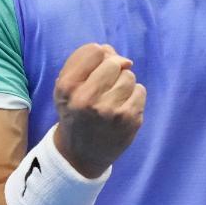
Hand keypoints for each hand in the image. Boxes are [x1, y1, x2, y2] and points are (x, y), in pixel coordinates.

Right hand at [52, 43, 146, 178]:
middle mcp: (87, 99)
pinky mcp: (129, 120)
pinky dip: (134, 96)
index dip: (100, 55)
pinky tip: (123, 107)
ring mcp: (110, 111)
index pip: (94, 50)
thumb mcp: (65, 87)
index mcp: (68, 87)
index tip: (99, 67)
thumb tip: (110, 49)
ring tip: (113, 98)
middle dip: (114, 68)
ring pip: (129, 76)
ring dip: (124, 83)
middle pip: (114, 62)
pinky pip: (140, 91)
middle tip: (107, 84)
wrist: (80, 155)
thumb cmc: (74, 113)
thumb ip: (82, 62)